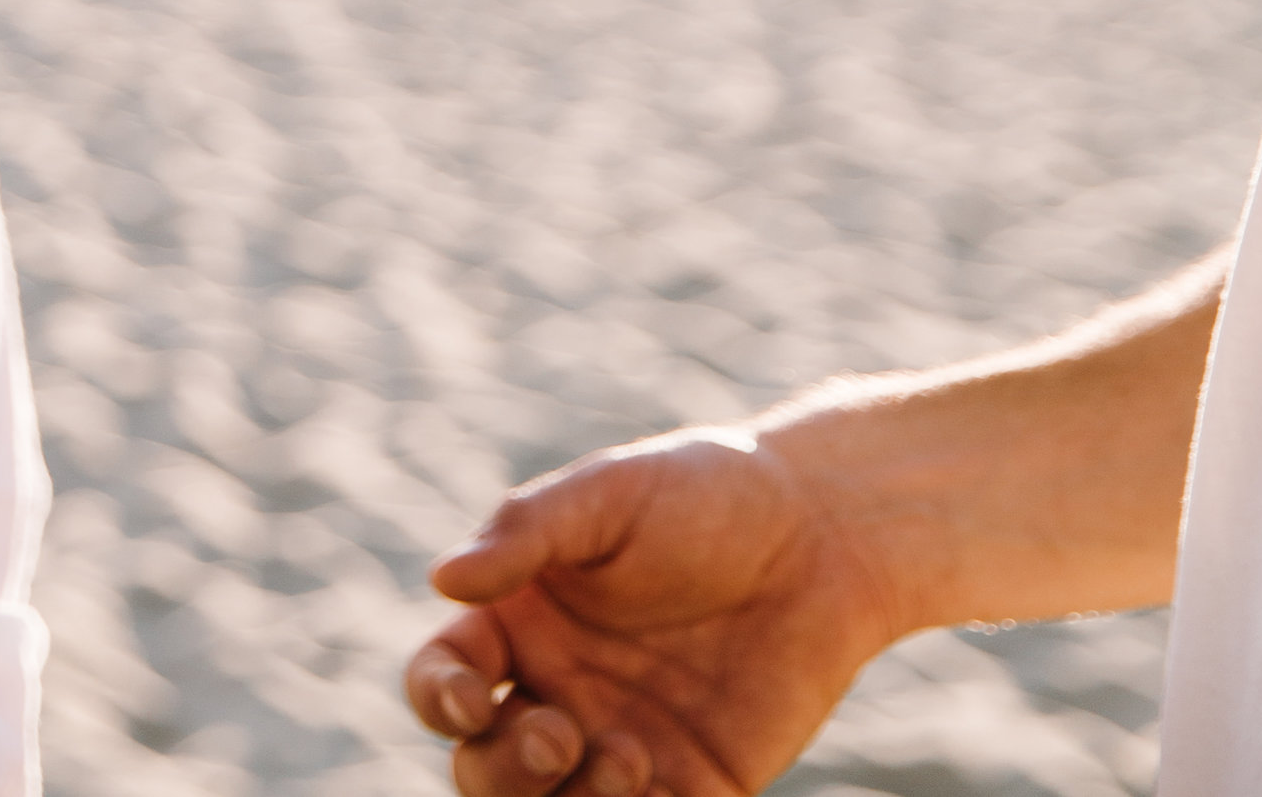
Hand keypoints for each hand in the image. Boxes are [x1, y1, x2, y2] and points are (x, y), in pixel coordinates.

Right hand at [404, 426, 901, 796]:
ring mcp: (623, 747)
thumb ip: (527, 532)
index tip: (474, 698)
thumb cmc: (704, 495)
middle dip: (505, 771)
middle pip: (485, 769)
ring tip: (629, 756)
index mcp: (522, 622)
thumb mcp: (610, 493)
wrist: (822, 537)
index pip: (444, 679)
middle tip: (560, 734)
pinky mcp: (694, 788)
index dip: (439, 699)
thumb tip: (442, 577)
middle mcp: (560, 693)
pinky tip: (662, 788)